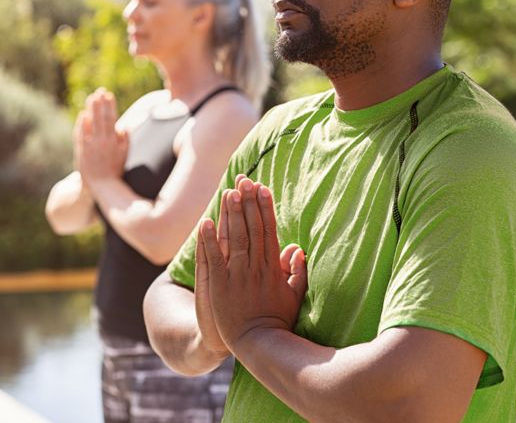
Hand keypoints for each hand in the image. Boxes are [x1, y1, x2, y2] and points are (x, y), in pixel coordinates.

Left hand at [76, 89, 127, 187]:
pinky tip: (83, 114)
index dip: (110, 106)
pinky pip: (81, 133)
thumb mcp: (124, 155)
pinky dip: (82, 123)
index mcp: (114, 141)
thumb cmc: (115, 170)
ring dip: (91, 109)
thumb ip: (125, 139)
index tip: (109, 95)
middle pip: (100, 118)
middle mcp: (102, 141)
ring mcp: (90, 145)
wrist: (101, 185)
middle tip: (100, 91)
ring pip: (90, 123)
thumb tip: (124, 125)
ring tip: (92, 98)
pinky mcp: (82, 150)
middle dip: (100, 103)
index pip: (112, 118)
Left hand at [197, 177, 306, 352]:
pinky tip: (206, 221)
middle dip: (248, 202)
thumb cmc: (277, 320)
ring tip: (230, 191)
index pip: (269, 230)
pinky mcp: (219, 285)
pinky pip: (213, 258)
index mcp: (272, 267)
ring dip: (232, 213)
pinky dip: (209, 239)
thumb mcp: (294, 295)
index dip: (265, 208)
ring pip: (235, 238)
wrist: (258, 345)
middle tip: (246, 180)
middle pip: (252, 228)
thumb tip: (298, 249)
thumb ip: (298, 271)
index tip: (263, 189)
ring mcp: (237, 275)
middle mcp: (255, 267)